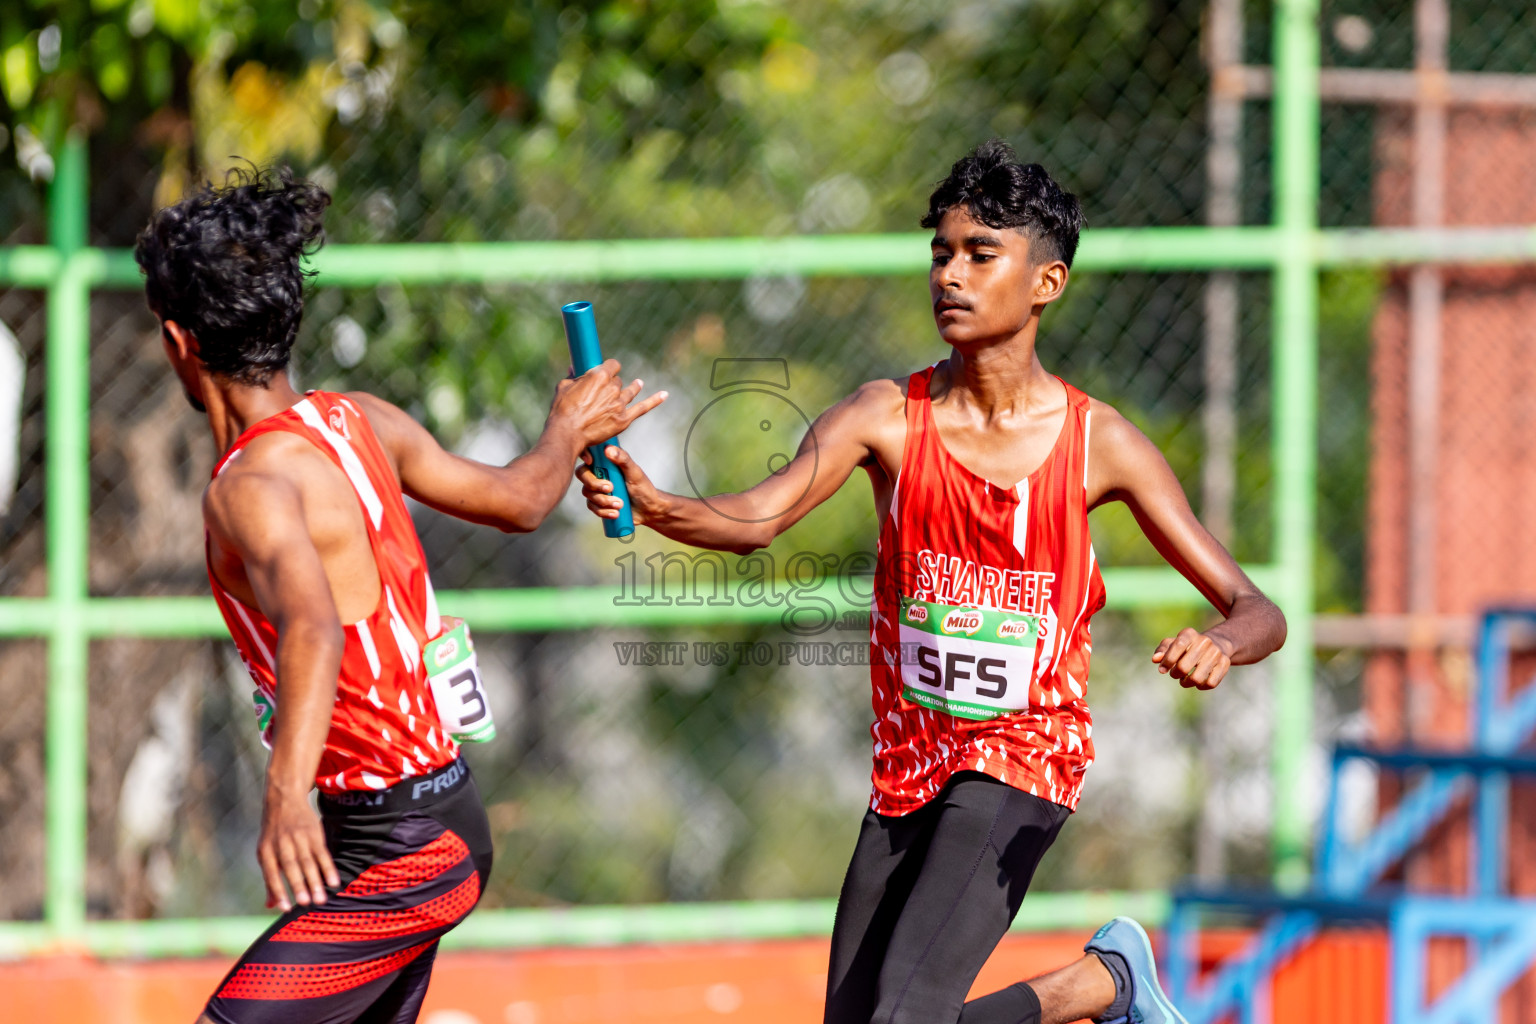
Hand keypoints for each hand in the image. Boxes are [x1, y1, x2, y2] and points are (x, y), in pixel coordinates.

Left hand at [257, 786, 339, 911]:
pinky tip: (334, 881)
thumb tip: (270, 906)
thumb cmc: (274, 833)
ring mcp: (299, 838)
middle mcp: (282, 844)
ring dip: (315, 881)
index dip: (278, 891)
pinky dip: (328, 868)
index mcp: (266, 851)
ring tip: (321, 898)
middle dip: (299, 886)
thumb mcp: (265, 852)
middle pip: (291, 867)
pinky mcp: (314, 833)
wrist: (284, 799)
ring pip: (308, 862)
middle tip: (306, 903)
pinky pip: (322, 853)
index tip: (285, 908)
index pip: (271, 874)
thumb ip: (269, 879)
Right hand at [550, 358, 666, 446]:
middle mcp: (612, 388)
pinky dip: (655, 400)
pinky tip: (664, 394)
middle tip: (606, 391)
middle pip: (619, 381)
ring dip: (634, 387)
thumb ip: (574, 377)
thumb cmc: (562, 410)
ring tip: (638, 384)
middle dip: (613, 384)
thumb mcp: (564, 387)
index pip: (612, 365)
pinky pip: (643, 408)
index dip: (609, 368)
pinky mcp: (624, 419)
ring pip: (630, 392)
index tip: (607, 371)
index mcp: (599, 375)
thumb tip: (574, 367)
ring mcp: (620, 404)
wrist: (567, 433)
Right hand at [576, 445, 664, 525]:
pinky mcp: (598, 504)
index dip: (584, 457)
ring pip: (588, 494)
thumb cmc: (643, 487)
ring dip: (604, 501)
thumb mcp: (635, 472)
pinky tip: (615, 513)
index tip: (590, 462)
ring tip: (620, 504)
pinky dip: (604, 511)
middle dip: (596, 484)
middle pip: (583, 476)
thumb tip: (608, 449)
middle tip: (611, 488)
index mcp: (605, 463)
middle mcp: (598, 475)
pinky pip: (593, 508)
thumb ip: (623, 459)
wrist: (648, 509)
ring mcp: (597, 490)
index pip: (588, 456)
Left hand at [1151, 627, 1233, 689]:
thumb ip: (1162, 650)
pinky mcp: (1225, 663)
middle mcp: (1204, 641)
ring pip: (1197, 678)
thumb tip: (1155, 660)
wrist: (1216, 644)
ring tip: (1184, 680)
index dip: (1167, 661)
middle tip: (1175, 674)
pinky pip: (1210, 683)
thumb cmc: (1187, 647)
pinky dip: (1201, 686)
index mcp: (1189, 634)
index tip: (1162, 670)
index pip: (1177, 646)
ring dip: (1187, 683)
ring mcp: (1216, 652)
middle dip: (1175, 674)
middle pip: (1183, 666)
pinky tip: (1198, 683)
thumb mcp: (1173, 644)